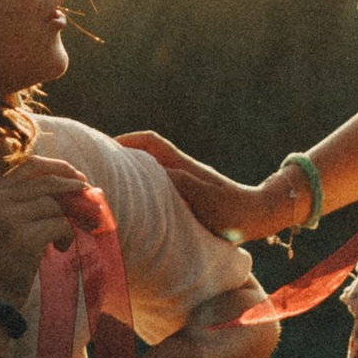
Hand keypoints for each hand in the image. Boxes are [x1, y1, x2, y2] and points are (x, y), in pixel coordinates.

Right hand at [0, 156, 106, 305]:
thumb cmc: (0, 261)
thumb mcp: (5, 223)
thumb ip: (32, 202)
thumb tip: (85, 187)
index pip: (32, 165)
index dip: (61, 169)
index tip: (79, 180)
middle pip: (50, 182)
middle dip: (77, 192)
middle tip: (93, 206)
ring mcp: (10, 217)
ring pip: (57, 205)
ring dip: (72, 220)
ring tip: (66, 239)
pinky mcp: (25, 238)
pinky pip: (61, 225)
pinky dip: (68, 236)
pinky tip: (61, 249)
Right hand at [117, 130, 303, 242]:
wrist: (259, 216)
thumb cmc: (233, 211)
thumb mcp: (205, 198)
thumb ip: (180, 184)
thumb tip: (150, 173)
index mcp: (182, 166)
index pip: (150, 142)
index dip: (125, 141)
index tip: (103, 148)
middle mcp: (181, 170)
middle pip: (146, 154)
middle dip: (122, 157)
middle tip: (98, 166)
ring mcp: (185, 182)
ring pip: (152, 171)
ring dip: (132, 174)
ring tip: (111, 186)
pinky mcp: (189, 196)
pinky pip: (159, 187)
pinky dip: (144, 190)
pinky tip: (136, 206)